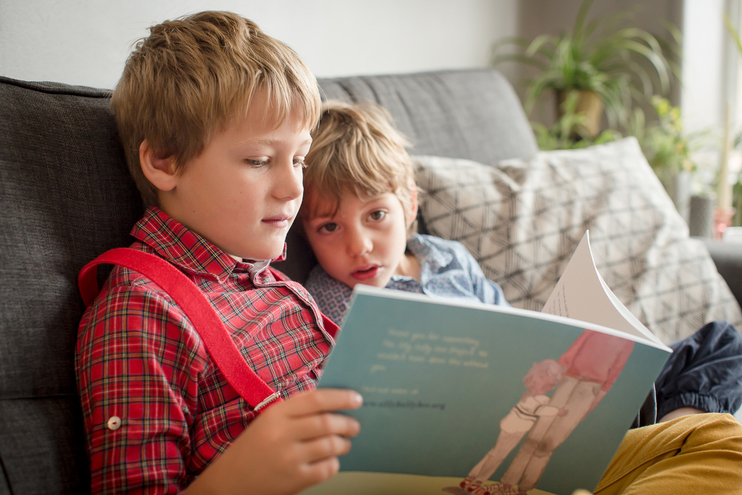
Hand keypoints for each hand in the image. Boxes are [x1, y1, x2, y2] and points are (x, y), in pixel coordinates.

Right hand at [185, 388, 362, 494]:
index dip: (341, 398)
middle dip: (347, 423)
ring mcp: (289, 459)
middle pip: (327, 423)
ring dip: (344, 443)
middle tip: (354, 425)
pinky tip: (331, 460)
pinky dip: (334, 463)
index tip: (357, 399)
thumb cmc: (254, 447)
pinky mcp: (294, 480)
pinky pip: (327, 468)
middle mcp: (282, 434)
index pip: (316, 399)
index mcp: (276, 414)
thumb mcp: (268, 421)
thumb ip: (296, 410)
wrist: (230, 482)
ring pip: (330, 445)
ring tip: (345, 443)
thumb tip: (333, 402)